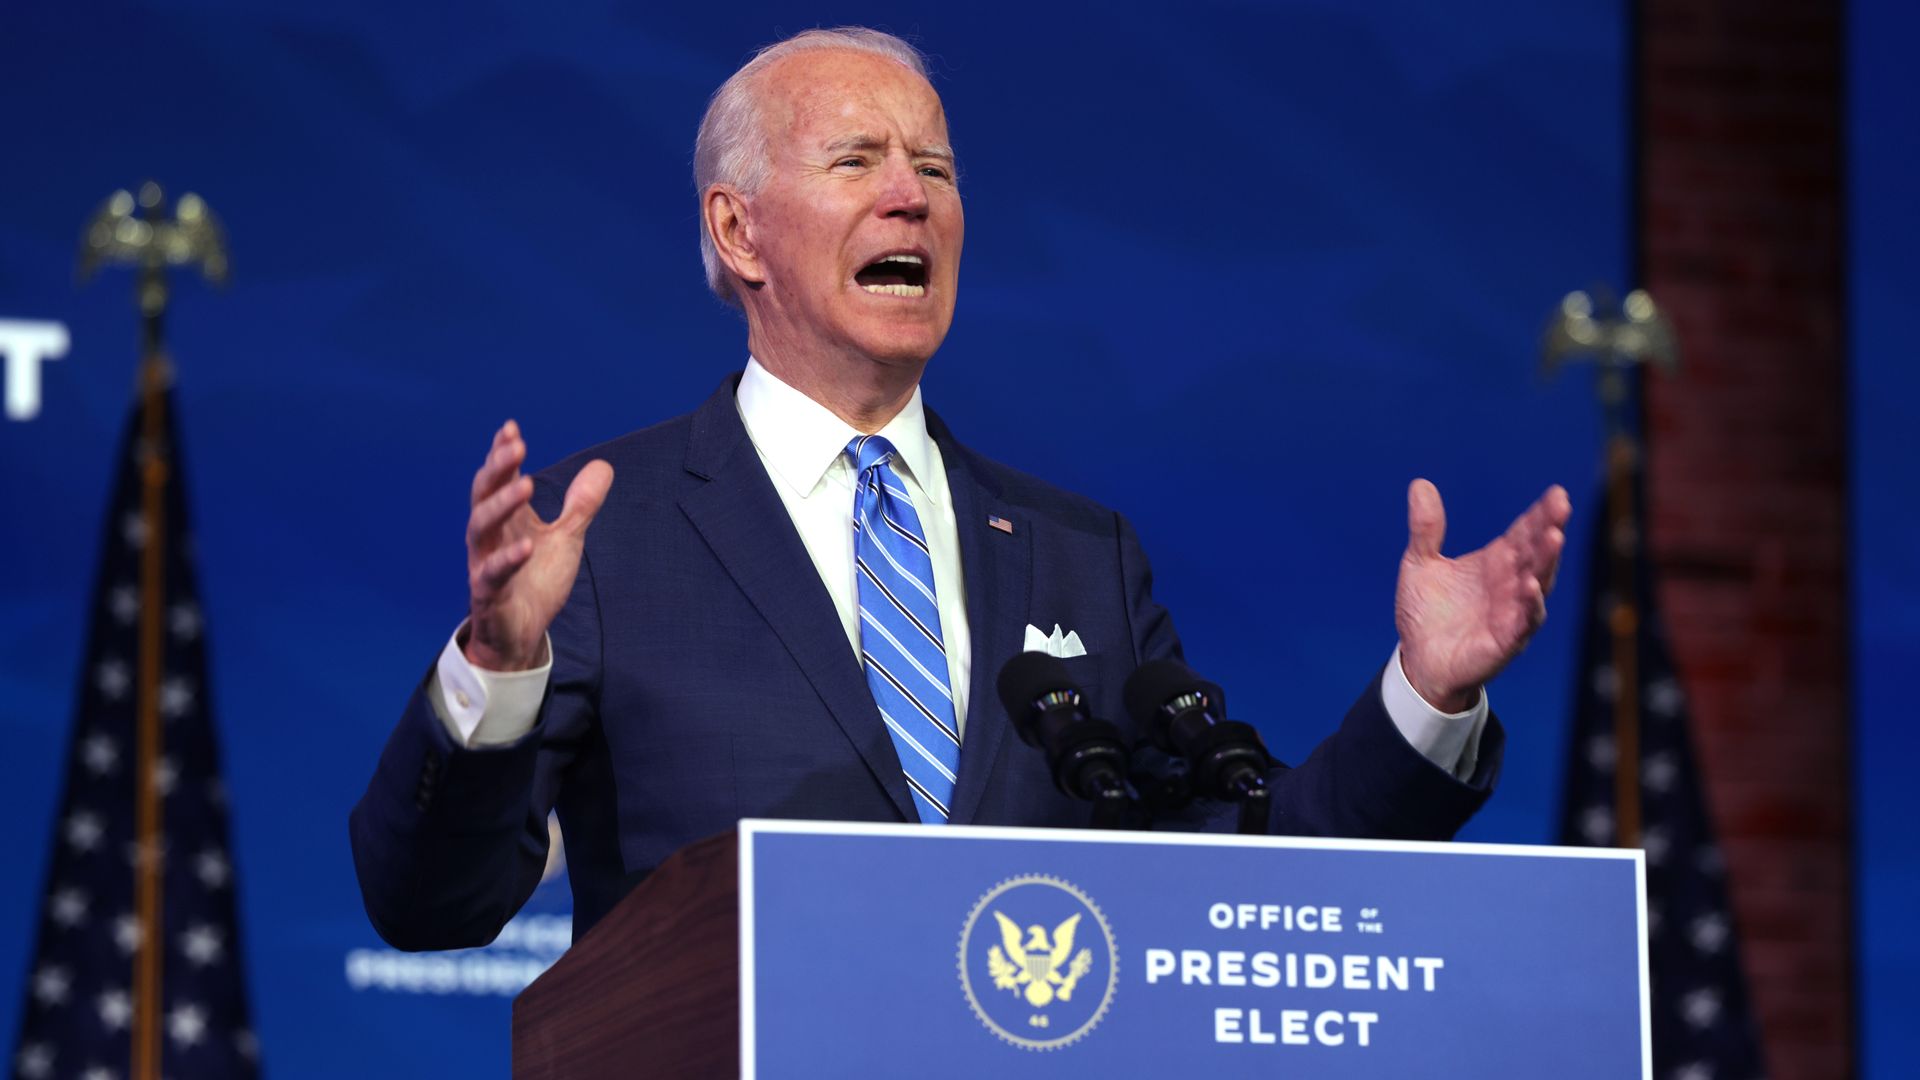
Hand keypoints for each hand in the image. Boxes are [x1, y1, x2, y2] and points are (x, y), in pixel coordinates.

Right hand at [463, 420, 612, 670]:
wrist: (522, 634)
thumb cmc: (535, 582)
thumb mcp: (566, 539)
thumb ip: (581, 505)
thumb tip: (603, 465)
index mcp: (506, 520)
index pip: (500, 479)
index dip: (502, 454)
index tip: (511, 428)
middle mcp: (490, 537)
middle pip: (484, 495)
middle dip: (498, 468)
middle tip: (515, 445)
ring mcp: (485, 563)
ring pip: (481, 528)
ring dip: (502, 504)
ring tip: (526, 483)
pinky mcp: (489, 594)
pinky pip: (492, 574)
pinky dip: (508, 559)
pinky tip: (527, 545)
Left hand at [1394, 479, 1570, 711]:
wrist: (1418, 660)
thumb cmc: (1427, 612)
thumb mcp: (1419, 564)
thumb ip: (1426, 529)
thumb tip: (1420, 484)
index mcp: (1497, 562)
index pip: (1524, 533)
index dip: (1540, 514)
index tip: (1557, 494)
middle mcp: (1511, 584)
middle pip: (1536, 553)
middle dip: (1550, 528)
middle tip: (1561, 505)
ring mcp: (1511, 612)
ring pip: (1537, 584)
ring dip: (1546, 562)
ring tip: (1554, 537)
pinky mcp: (1504, 641)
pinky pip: (1522, 622)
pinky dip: (1528, 606)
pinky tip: (1531, 587)